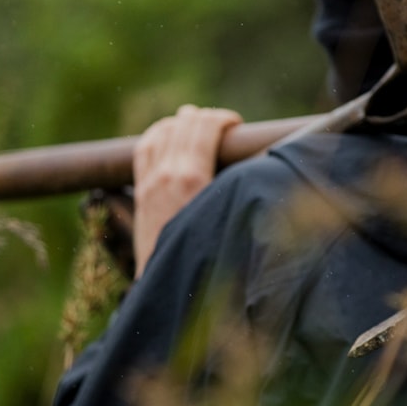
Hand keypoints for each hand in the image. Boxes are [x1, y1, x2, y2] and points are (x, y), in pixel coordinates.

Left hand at [131, 104, 241, 277]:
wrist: (172, 287)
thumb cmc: (210, 257)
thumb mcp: (232, 218)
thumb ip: (241, 187)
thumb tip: (265, 163)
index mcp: (191, 178)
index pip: (205, 126)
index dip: (224, 119)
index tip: (238, 126)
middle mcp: (166, 174)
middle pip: (184, 124)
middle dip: (206, 118)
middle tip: (224, 128)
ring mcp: (149, 182)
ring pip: (161, 132)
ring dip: (181, 123)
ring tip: (198, 126)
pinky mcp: (141, 192)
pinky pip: (143, 149)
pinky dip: (158, 135)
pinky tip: (169, 136)